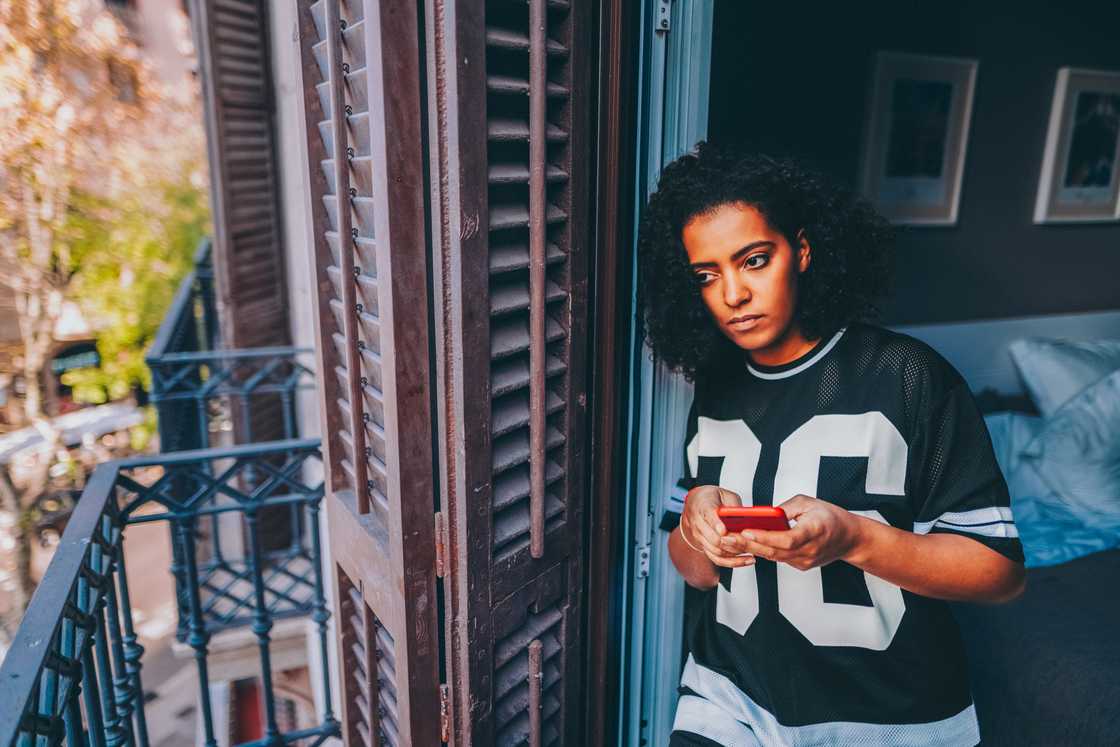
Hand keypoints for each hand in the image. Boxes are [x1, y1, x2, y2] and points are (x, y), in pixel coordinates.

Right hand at [680, 485, 755, 568]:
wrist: (695, 504)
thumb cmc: (712, 498)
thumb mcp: (724, 494)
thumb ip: (733, 504)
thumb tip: (747, 516)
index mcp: (703, 506)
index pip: (708, 515)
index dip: (716, 524)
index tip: (724, 530)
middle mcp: (698, 523)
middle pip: (712, 538)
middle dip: (730, 542)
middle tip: (747, 542)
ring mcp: (700, 537)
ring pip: (716, 550)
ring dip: (735, 553)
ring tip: (752, 551)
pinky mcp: (704, 547)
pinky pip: (717, 559)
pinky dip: (732, 562)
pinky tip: (746, 560)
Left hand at [719, 494, 864, 570]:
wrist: (850, 539)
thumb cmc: (829, 516)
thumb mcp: (809, 502)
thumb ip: (786, 508)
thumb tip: (764, 514)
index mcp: (814, 531)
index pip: (786, 539)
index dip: (764, 536)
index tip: (746, 531)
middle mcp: (810, 550)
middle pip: (775, 551)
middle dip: (749, 544)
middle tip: (727, 537)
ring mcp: (805, 561)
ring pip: (774, 557)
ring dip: (751, 549)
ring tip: (730, 541)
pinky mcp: (801, 565)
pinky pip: (778, 558)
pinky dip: (762, 551)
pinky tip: (745, 545)